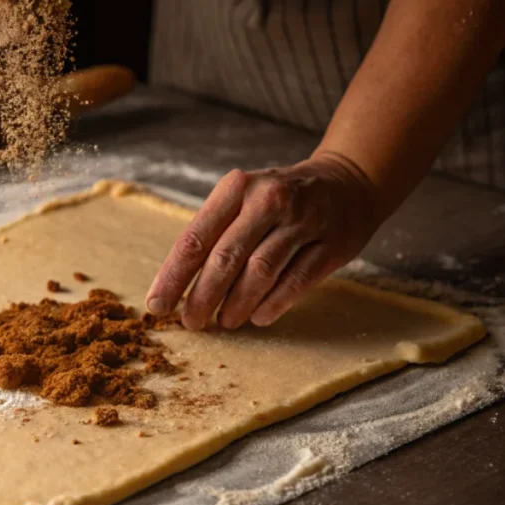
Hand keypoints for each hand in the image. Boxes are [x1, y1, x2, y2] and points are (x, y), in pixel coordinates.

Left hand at [145, 152, 381, 329]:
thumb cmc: (278, 199)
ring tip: (225, 321)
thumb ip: (214, 234)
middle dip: (202, 296)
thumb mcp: (242, 199)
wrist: (347, 182)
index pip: (195, 238)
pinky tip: (258, 317)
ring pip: (260, 272)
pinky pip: (296, 281)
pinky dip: (273, 304)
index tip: (157, 305)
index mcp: (236, 189)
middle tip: (191, 322)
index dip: (173, 276)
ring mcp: (302, 221)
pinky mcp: (330, 244)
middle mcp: (268, 201)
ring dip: (237, 304)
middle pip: (225, 258)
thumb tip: (178, 287)